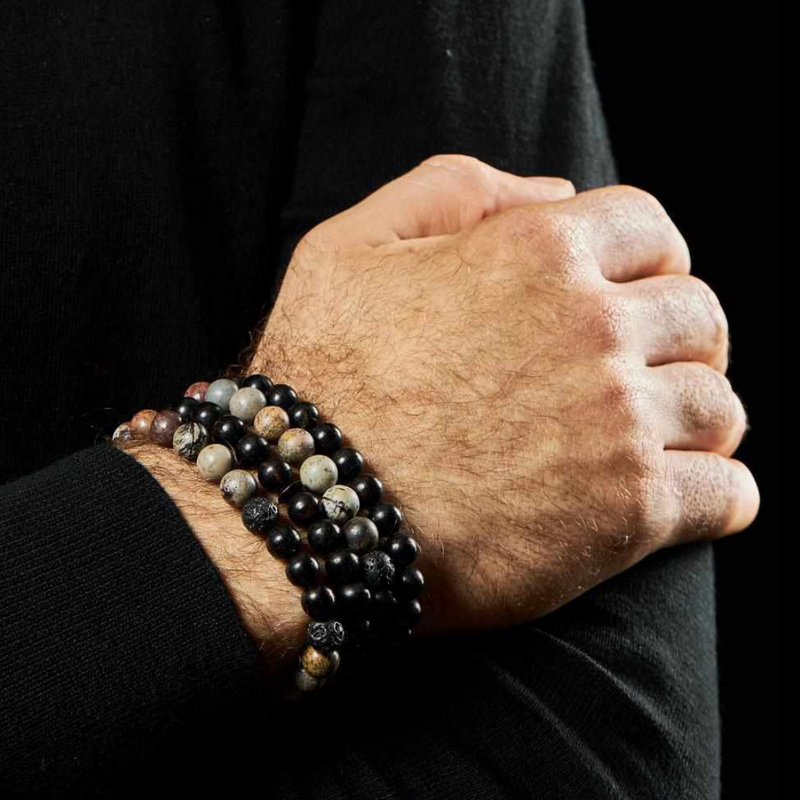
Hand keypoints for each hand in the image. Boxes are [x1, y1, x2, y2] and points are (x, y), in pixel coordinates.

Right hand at [249, 154, 758, 634]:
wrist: (307, 508)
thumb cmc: (319, 380)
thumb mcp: (350, 246)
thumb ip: (451, 191)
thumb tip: (553, 189)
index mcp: (537, 253)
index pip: (650, 231)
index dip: (648, 260)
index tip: (633, 294)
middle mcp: (594, 327)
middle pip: (698, 315)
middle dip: (680, 339)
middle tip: (647, 372)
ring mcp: (618, 420)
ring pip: (718, 403)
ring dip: (701, 417)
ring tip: (665, 438)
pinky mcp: (629, 510)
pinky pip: (724, 494)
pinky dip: (720, 495)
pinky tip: (692, 497)